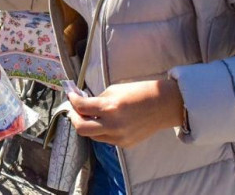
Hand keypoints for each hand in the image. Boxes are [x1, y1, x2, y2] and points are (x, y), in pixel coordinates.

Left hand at [67, 79, 183, 147]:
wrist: (163, 105)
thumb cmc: (139, 92)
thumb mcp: (115, 90)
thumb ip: (98, 99)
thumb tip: (84, 104)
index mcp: (110, 108)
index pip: (81, 107)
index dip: (72, 99)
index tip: (71, 95)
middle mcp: (112, 125)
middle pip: (81, 128)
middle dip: (74, 118)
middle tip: (75, 110)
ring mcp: (119, 137)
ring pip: (93, 136)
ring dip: (88, 125)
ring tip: (90, 115)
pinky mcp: (125, 144)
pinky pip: (106, 139)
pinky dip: (102, 131)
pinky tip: (106, 122)